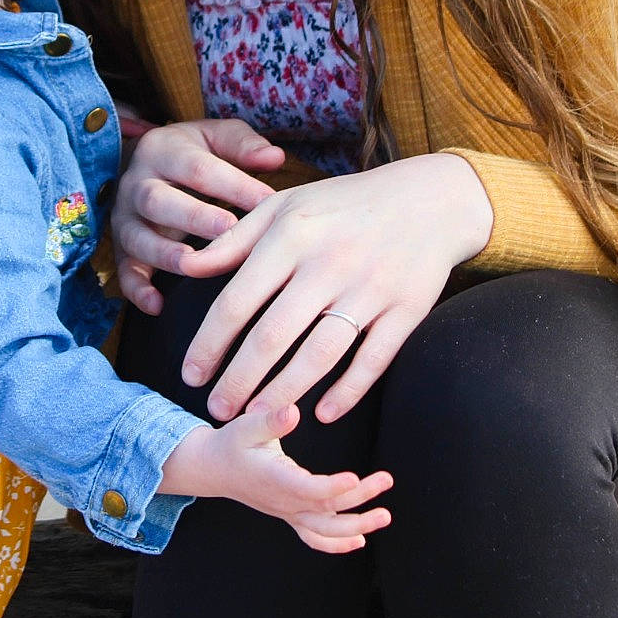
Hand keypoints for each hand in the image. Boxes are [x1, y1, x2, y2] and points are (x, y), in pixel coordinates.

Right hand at [111, 119, 285, 315]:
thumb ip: (243, 145)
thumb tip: (275, 157)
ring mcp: (125, 219)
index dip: (232, 184)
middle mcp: (136, 184)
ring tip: (196, 265)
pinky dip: (137, 290)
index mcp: (162, 150)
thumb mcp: (215, 138)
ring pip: (137, 237)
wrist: (145, 164)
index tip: (267, 201)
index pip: (197, 167)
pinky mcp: (122, 249)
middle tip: (229, 230)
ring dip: (166, 254)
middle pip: (157, 200)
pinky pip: (124, 271)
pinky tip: (158, 305)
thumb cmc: (193, 154)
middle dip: (193, 217)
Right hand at [159, 405, 392, 552]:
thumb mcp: (246, 425)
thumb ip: (270, 419)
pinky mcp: (289, 516)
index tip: (355, 478)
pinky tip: (360, 541)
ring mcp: (287, 513)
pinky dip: (336, 544)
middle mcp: (283, 501)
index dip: (333, 487)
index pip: (308, 489)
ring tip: (384, 516)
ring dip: (357, 526)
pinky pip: (314, 538)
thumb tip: (293, 412)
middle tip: (385, 481)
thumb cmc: (232, 444)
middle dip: (360, 499)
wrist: (212, 469)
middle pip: (326, 509)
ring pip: (325, 529)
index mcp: (274, 479)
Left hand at [179, 153, 494, 424]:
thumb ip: (235, 239)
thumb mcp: (285, 207)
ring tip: (257, 416)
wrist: (430, 201)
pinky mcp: (406, 310)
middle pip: (273, 336)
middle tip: (216, 409)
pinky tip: (323, 414)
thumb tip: (188, 267)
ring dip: (283, 392)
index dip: (209, 344)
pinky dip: (347, 392)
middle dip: (239, 380)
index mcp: (292, 235)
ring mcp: (370, 289)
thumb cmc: (344, 205)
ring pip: (319, 355)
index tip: (190, 374)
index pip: (237, 300)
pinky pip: (372, 361)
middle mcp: (329, 263)